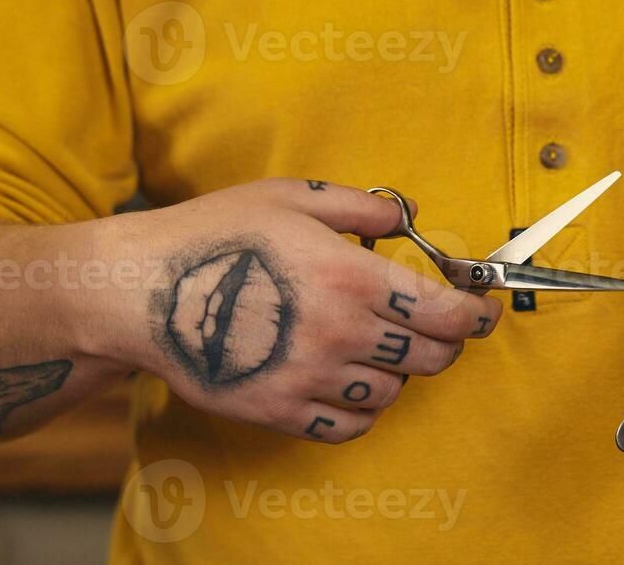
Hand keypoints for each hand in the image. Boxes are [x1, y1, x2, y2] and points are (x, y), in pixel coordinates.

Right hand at [88, 178, 501, 443]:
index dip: (477, 315)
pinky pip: (348, 427)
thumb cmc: (213, 233)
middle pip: (430, 358)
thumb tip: (406, 217)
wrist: (140, 290)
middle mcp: (340, 333)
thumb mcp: (290, 196)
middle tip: (435, 327)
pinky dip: (361, 410)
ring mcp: (310, 378)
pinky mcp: (279, 410)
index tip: (483, 311)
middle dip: (444, 341)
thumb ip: (360, 206)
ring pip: (392, 394)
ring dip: (398, 372)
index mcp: (351, 277)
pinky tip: (349, 384)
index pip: (445, 313)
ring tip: (379, 349)